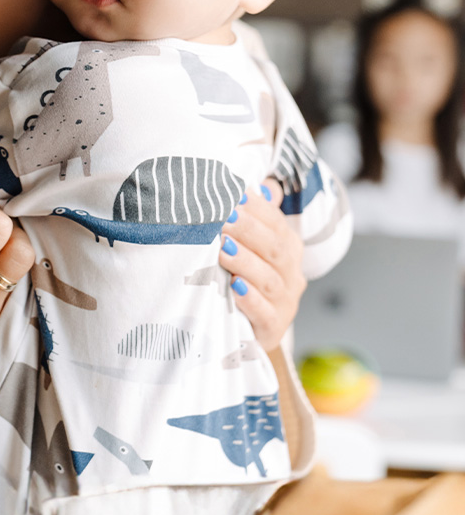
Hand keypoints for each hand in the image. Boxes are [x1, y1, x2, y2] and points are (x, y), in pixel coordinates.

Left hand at [219, 178, 305, 351]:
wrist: (249, 330)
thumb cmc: (246, 278)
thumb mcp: (249, 246)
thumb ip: (257, 216)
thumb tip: (261, 184)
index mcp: (287, 247)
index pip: (276, 223)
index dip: (257, 208)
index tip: (233, 194)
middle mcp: (291, 273)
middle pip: (274, 248)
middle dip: (248, 231)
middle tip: (222, 218)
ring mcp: (285, 302)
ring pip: (269, 279)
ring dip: (246, 262)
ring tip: (222, 249)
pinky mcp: (273, 328)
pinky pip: (265, 313)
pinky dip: (251, 300)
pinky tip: (235, 288)